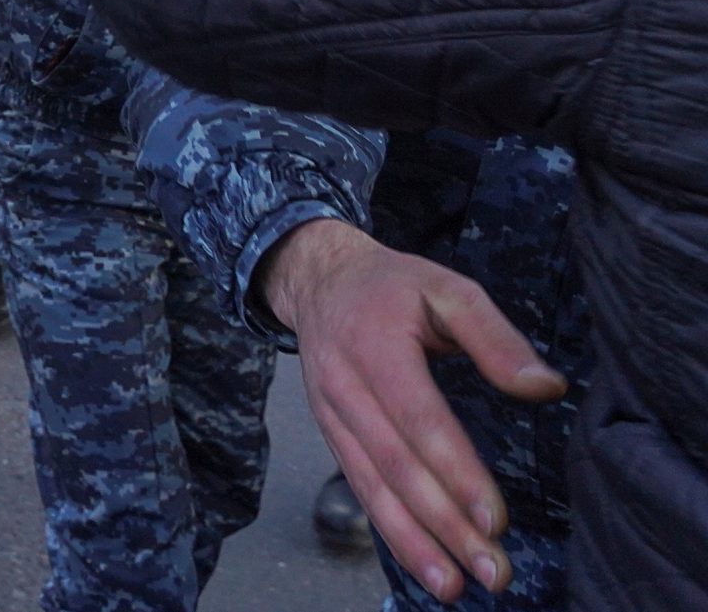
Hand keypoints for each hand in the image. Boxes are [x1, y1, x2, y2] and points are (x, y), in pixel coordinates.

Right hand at [260, 218, 567, 602]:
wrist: (317, 282)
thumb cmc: (392, 286)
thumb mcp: (447, 289)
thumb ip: (495, 337)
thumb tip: (546, 387)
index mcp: (374, 344)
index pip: (418, 417)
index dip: (455, 470)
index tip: (495, 518)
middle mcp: (343, 385)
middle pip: (396, 464)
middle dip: (444, 524)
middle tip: (492, 570)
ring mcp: (330, 414)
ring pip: (372, 486)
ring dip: (413, 541)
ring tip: (454, 586)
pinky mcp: (330, 434)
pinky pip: (359, 487)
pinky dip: (389, 531)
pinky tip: (424, 564)